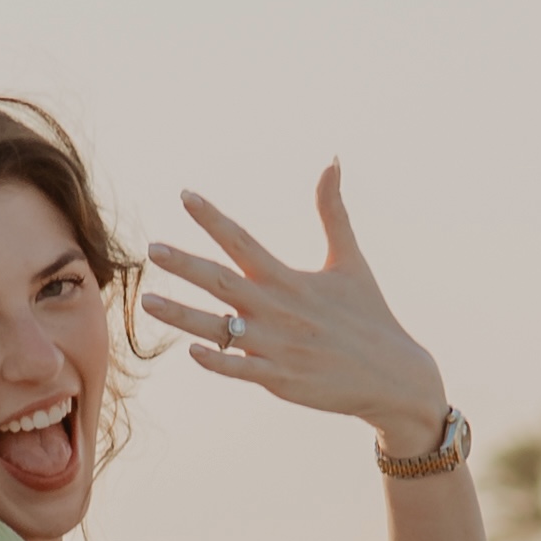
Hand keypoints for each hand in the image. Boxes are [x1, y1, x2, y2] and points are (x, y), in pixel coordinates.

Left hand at [144, 165, 447, 453]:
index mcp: (289, 279)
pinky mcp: (281, 379)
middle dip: (185, 265)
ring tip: (146, 301)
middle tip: (152, 248)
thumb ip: (333, 212)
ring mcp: (277, 346)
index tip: (185, 196)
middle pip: (222, 282)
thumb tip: (332, 161)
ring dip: (182, 315)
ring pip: (220, 329)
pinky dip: (218, 361)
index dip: (213, 218)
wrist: (393, 376)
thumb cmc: (368, 315)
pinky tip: (190, 351)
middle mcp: (278, 309)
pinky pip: (241, 369)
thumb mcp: (350, 260)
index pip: (243, 241)